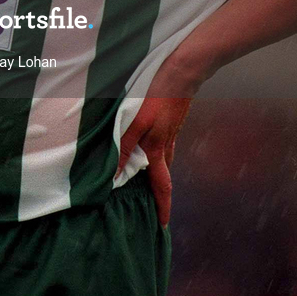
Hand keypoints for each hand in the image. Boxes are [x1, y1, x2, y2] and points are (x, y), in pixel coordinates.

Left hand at [116, 95, 191, 225]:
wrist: (182, 71)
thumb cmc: (157, 95)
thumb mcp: (135, 121)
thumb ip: (123, 146)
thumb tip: (114, 175)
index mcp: (157, 149)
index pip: (161, 185)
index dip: (162, 206)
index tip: (163, 224)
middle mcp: (166, 144)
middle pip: (163, 173)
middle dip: (158, 190)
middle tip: (151, 202)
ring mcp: (171, 131)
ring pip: (163, 157)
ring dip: (156, 170)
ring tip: (144, 175)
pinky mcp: (172, 119)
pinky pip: (163, 143)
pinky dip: (156, 151)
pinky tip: (147, 142)